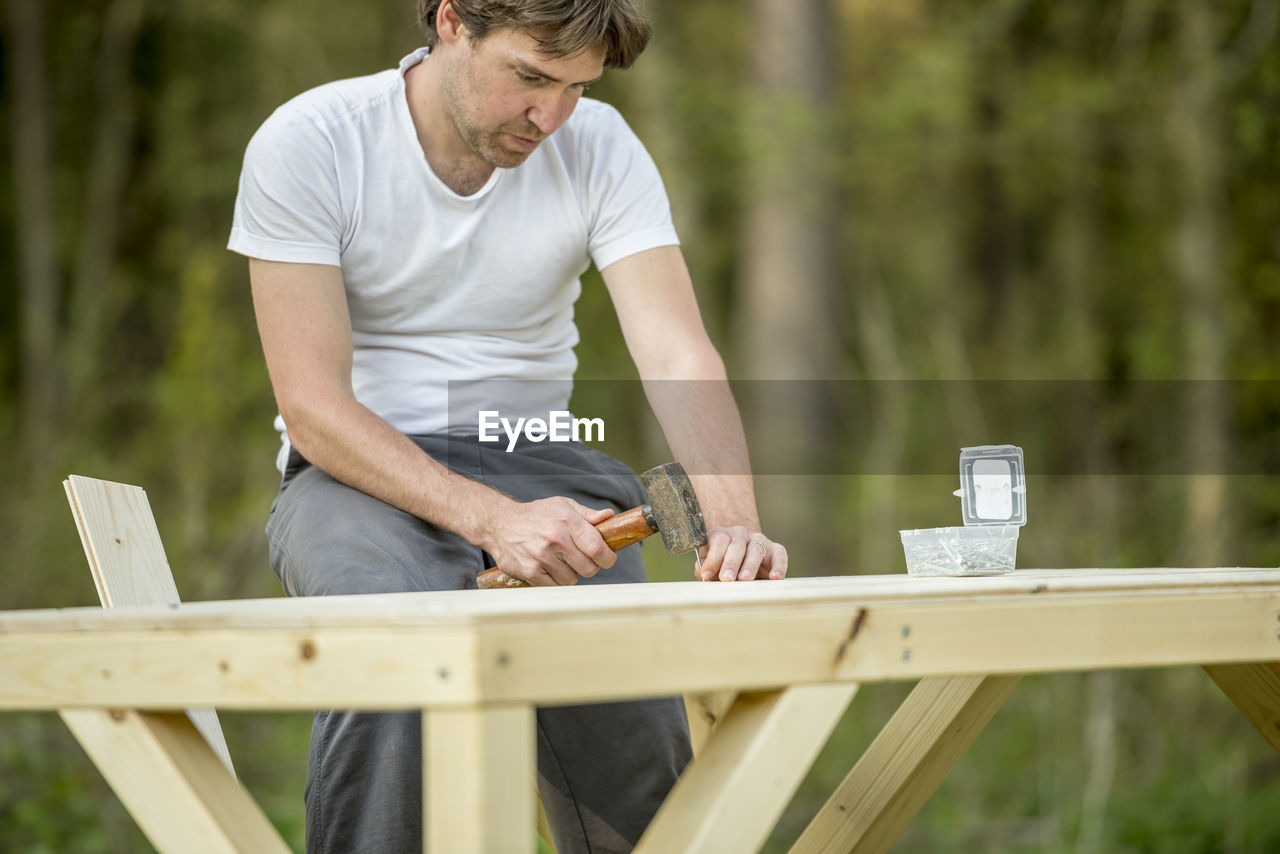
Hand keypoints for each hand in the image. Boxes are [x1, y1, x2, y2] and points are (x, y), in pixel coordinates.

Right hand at [485, 497, 616, 585]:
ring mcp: (542, 557)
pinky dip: (555, 580)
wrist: (499, 523)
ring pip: (572, 580)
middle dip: (589, 566)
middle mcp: (555, 540)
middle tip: (581, 559)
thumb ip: (588, 515)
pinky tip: (548, 567)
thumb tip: (609, 517)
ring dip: (570, 573)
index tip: (607, 558)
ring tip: (560, 561)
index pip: (597, 548)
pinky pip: (555, 586)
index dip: (607, 558)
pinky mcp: (530, 572)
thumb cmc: (536, 515)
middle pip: (588, 569)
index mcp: (568, 522)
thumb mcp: (563, 506)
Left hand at [694, 526, 787, 581]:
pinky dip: (779, 566)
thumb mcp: (711, 567)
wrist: (743, 559)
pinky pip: (779, 555)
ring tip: (745, 579)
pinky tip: (775, 577)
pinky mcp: (775, 549)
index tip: (706, 574)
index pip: (718, 540)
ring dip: (750, 565)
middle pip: (736, 545)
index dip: (713, 557)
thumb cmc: (722, 566)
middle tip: (726, 578)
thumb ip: (706, 569)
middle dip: (730, 563)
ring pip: (756, 550)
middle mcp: (740, 535)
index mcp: (721, 535)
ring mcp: (759, 541)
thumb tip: (703, 572)